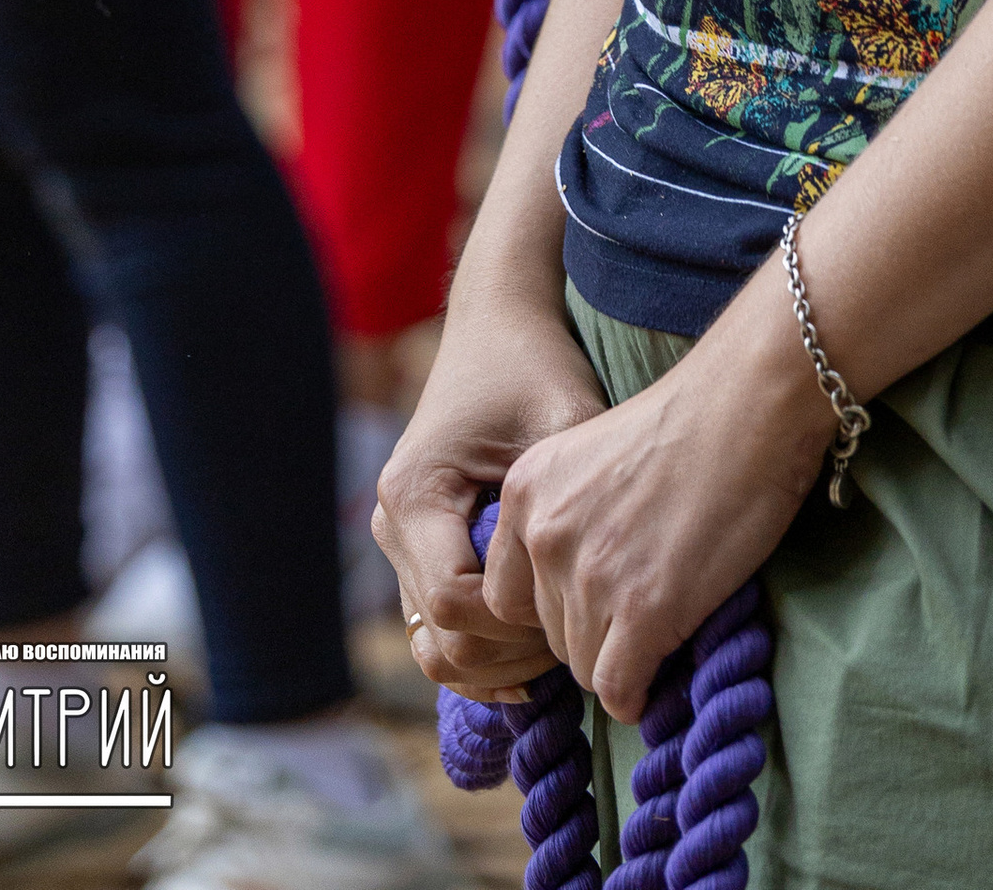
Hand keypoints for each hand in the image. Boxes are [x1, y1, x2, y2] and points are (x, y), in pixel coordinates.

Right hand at [373, 287, 608, 703]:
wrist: (498, 328)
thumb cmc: (536, 369)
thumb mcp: (563, 425)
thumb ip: (567, 508)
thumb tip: (601, 604)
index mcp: (414, 495)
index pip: (456, 603)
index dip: (518, 624)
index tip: (576, 605)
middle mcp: (391, 525)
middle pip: (443, 640)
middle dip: (514, 653)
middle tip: (580, 633)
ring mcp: (397, 543)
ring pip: (437, 648)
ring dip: (500, 662)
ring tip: (563, 642)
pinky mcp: (416, 553)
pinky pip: (439, 630)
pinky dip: (485, 650)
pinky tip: (539, 651)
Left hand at [483, 294, 833, 720]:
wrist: (752, 402)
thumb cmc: (693, 422)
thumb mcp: (594, 458)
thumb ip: (570, 516)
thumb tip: (575, 591)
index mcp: (527, 490)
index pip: (506, 595)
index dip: (553, 606)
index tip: (596, 598)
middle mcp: (546, 534)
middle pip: (549, 635)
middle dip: (592, 633)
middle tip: (642, 609)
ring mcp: (592, 575)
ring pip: (584, 667)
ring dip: (621, 659)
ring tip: (664, 627)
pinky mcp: (644, 611)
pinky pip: (618, 689)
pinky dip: (637, 694)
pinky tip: (659, 673)